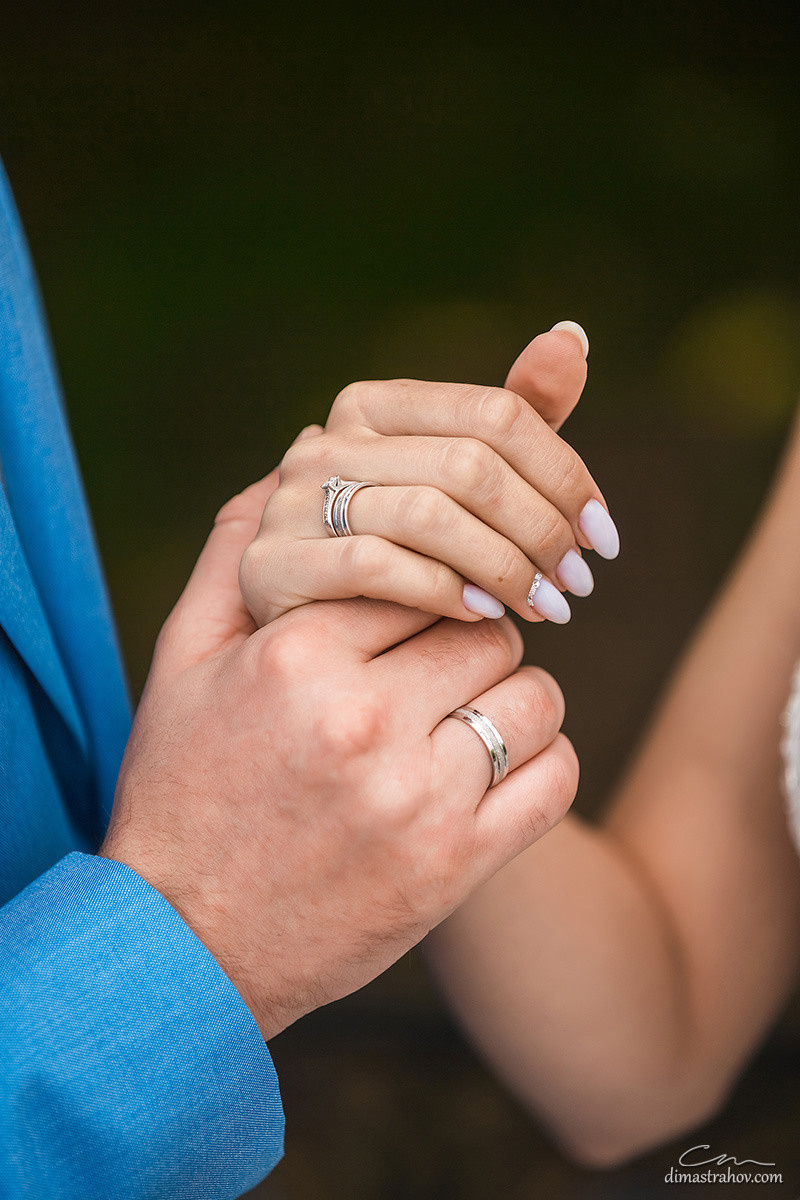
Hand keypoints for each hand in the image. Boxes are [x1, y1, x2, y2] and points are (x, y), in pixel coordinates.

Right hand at [101, 472, 577, 1039]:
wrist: (188, 945)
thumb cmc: (185, 789)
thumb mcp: (183, 663)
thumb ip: (232, 557)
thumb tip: (289, 465)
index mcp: (295, 654)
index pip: (421, 566)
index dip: (428, 583)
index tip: (422, 605)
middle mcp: (362, 719)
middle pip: (486, 622)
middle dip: (473, 631)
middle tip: (442, 662)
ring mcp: (417, 798)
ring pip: (533, 690)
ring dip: (510, 693)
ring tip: (463, 714)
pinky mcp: (457, 866)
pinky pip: (555, 774)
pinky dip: (539, 758)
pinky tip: (493, 764)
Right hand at [239, 325, 618, 629]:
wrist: (301, 620)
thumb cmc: (393, 547)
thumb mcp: (452, 479)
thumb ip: (511, 417)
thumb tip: (571, 337)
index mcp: (374, 404)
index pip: (496, 414)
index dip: (565, 473)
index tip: (601, 534)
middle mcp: (329, 439)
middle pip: (470, 464)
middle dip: (542, 528)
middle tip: (578, 581)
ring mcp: (293, 498)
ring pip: (429, 514)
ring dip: (505, 566)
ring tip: (546, 604)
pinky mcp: (272, 561)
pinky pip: (377, 565)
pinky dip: (444, 591)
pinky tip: (483, 614)